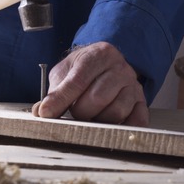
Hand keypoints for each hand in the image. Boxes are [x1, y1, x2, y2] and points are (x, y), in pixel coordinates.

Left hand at [32, 42, 148, 126]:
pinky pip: (136, 121)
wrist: (103, 63)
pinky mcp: (142, 102)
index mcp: (98, 55)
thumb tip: (41, 111)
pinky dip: (121, 128)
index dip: (60, 100)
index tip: (46, 113)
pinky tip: (109, 125)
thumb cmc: (81, 69)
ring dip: (97, 120)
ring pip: (116, 112)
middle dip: (79, 111)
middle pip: (98, 98)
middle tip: (74, 110)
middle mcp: (120, 68)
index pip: (78, 81)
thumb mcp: (63, 73)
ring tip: (90, 114)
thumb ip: (53, 91)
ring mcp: (133, 85)